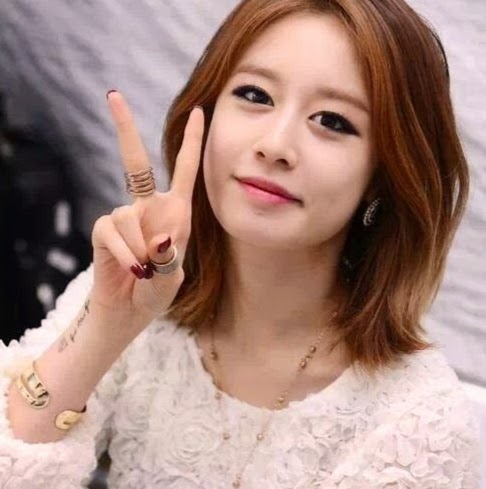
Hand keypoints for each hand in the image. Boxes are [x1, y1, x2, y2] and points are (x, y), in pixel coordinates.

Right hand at [90, 91, 203, 324]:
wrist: (129, 311)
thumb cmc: (157, 292)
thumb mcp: (173, 277)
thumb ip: (171, 259)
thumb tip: (160, 237)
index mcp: (176, 212)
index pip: (184, 171)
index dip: (192, 142)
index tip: (200, 112)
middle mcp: (149, 208)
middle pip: (135, 162)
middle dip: (124, 129)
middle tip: (113, 96)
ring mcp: (124, 218)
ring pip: (128, 216)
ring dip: (141, 248)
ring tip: (146, 269)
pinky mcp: (104, 230)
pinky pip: (112, 232)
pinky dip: (126, 255)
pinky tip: (133, 269)